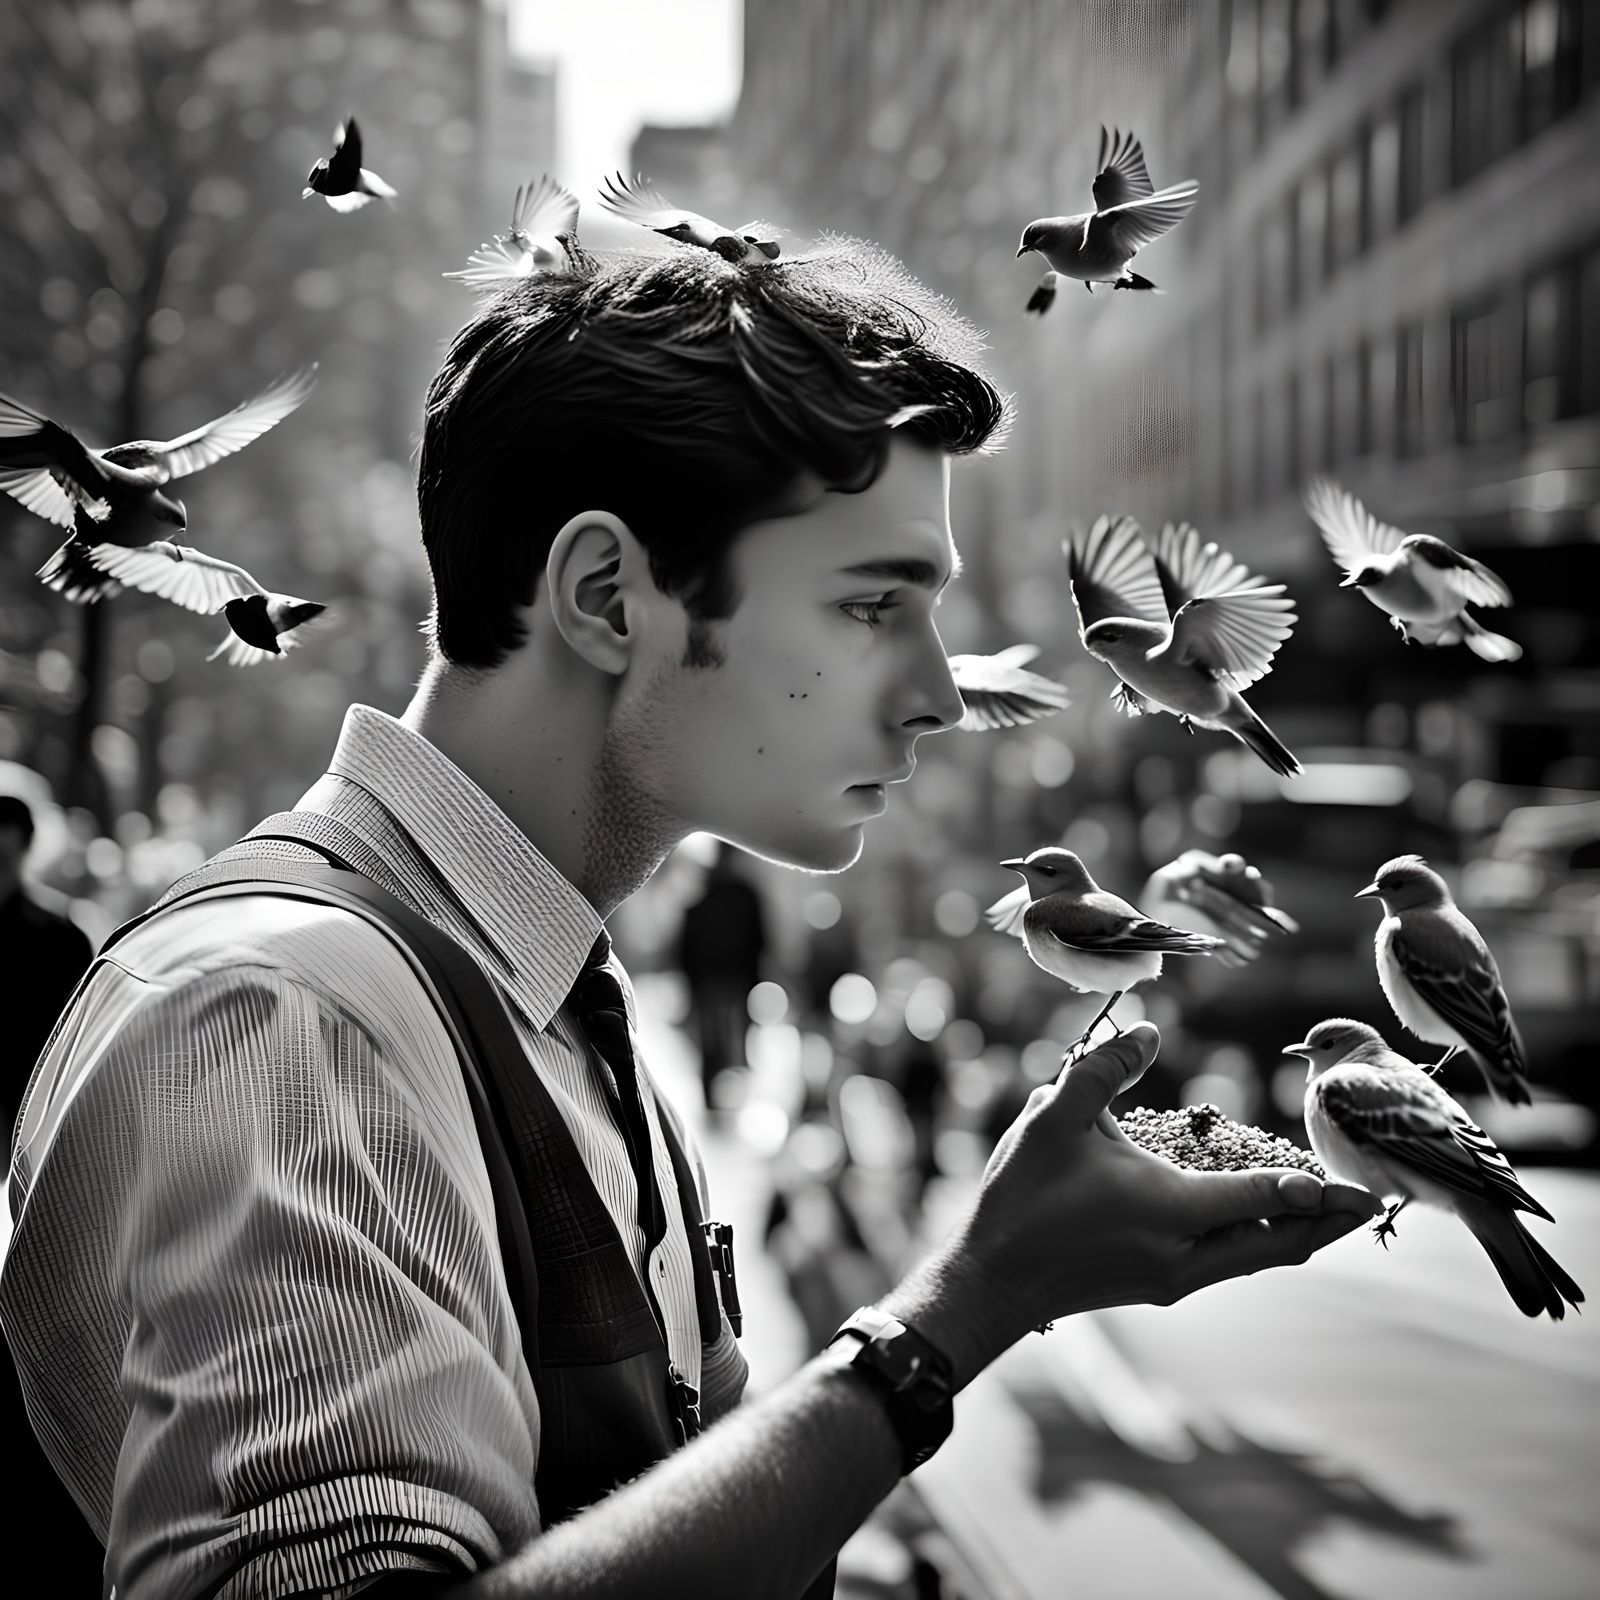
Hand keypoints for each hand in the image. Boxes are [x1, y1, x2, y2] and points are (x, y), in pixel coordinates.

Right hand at [924, 1023, 1382, 1372]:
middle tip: (1369, 1203)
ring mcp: (1173, 1278)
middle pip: (1278, 1245)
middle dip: (1326, 1224)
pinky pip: (1231, 1264)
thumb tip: (1146, 1029)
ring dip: (1295, 1234)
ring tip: (1327, 1210)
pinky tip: (1260, 1221)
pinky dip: (1260, 1241)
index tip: (1358, 1184)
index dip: (1314, 1190)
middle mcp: (1184, 1255)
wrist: (993, 1281)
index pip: (1261, 1199)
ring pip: (1257, 1260)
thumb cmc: (1022, 1198)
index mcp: (1169, 1212)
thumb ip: (1101, 1069)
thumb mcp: (1055, 1119)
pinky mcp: (1158, 1285)